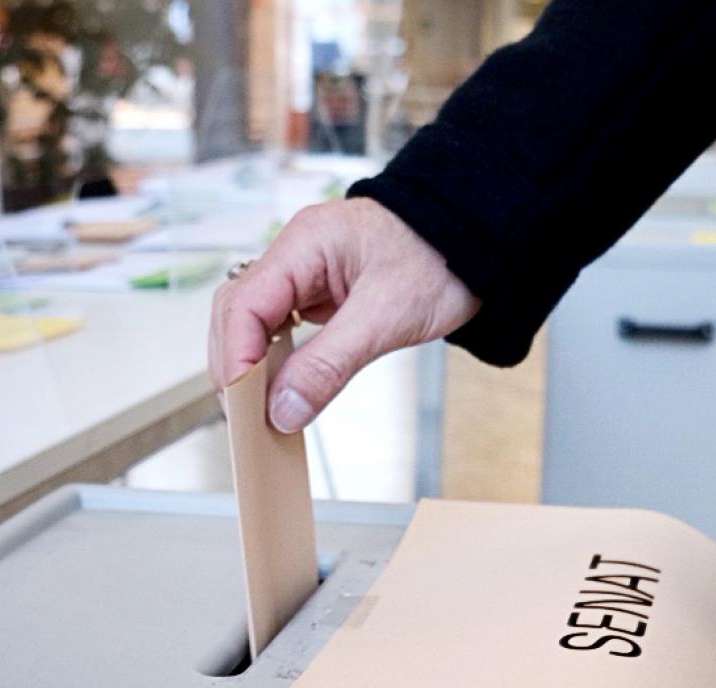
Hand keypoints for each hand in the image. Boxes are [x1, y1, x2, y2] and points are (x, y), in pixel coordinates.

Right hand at [208, 197, 480, 432]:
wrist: (480, 242)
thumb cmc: (440, 261)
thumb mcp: (385, 318)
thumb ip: (328, 364)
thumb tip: (283, 410)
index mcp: (304, 243)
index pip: (243, 303)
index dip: (235, 356)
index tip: (242, 402)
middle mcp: (295, 254)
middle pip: (237, 313)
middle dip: (236, 365)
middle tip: (247, 417)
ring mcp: (306, 273)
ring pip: (256, 323)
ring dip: (254, 366)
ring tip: (262, 409)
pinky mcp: (322, 294)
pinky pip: (283, 328)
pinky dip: (277, 361)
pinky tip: (284, 388)